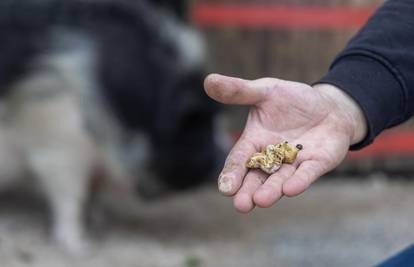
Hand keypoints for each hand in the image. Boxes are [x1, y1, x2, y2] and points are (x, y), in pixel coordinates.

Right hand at [204, 74, 366, 212]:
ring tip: (261, 201)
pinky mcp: (317, 164)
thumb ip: (239, 91)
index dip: (232, 174)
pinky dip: (299, 181)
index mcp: (255, 142)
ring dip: (271, 191)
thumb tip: (208, 81)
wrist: (329, 107)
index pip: (239, 159)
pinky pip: (307, 173)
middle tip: (241, 205)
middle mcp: (272, 158)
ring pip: (279, 180)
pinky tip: (290, 189)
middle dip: (248, 191)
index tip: (225, 187)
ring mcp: (294, 163)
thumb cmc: (293, 100)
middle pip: (257, 178)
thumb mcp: (265, 91)